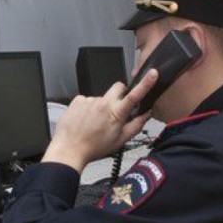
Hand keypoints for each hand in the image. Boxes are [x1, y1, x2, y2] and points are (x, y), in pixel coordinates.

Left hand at [42, 69, 157, 172]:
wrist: (69, 149)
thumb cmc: (93, 148)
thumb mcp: (120, 140)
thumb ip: (136, 125)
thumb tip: (146, 114)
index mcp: (116, 113)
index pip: (135, 95)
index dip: (146, 83)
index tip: (153, 73)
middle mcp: (103, 102)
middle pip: (118, 87)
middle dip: (121, 93)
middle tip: (117, 108)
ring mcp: (89, 100)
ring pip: (102, 97)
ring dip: (102, 106)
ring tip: (95, 122)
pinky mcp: (78, 100)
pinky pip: (87, 100)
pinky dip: (88, 108)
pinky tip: (85, 120)